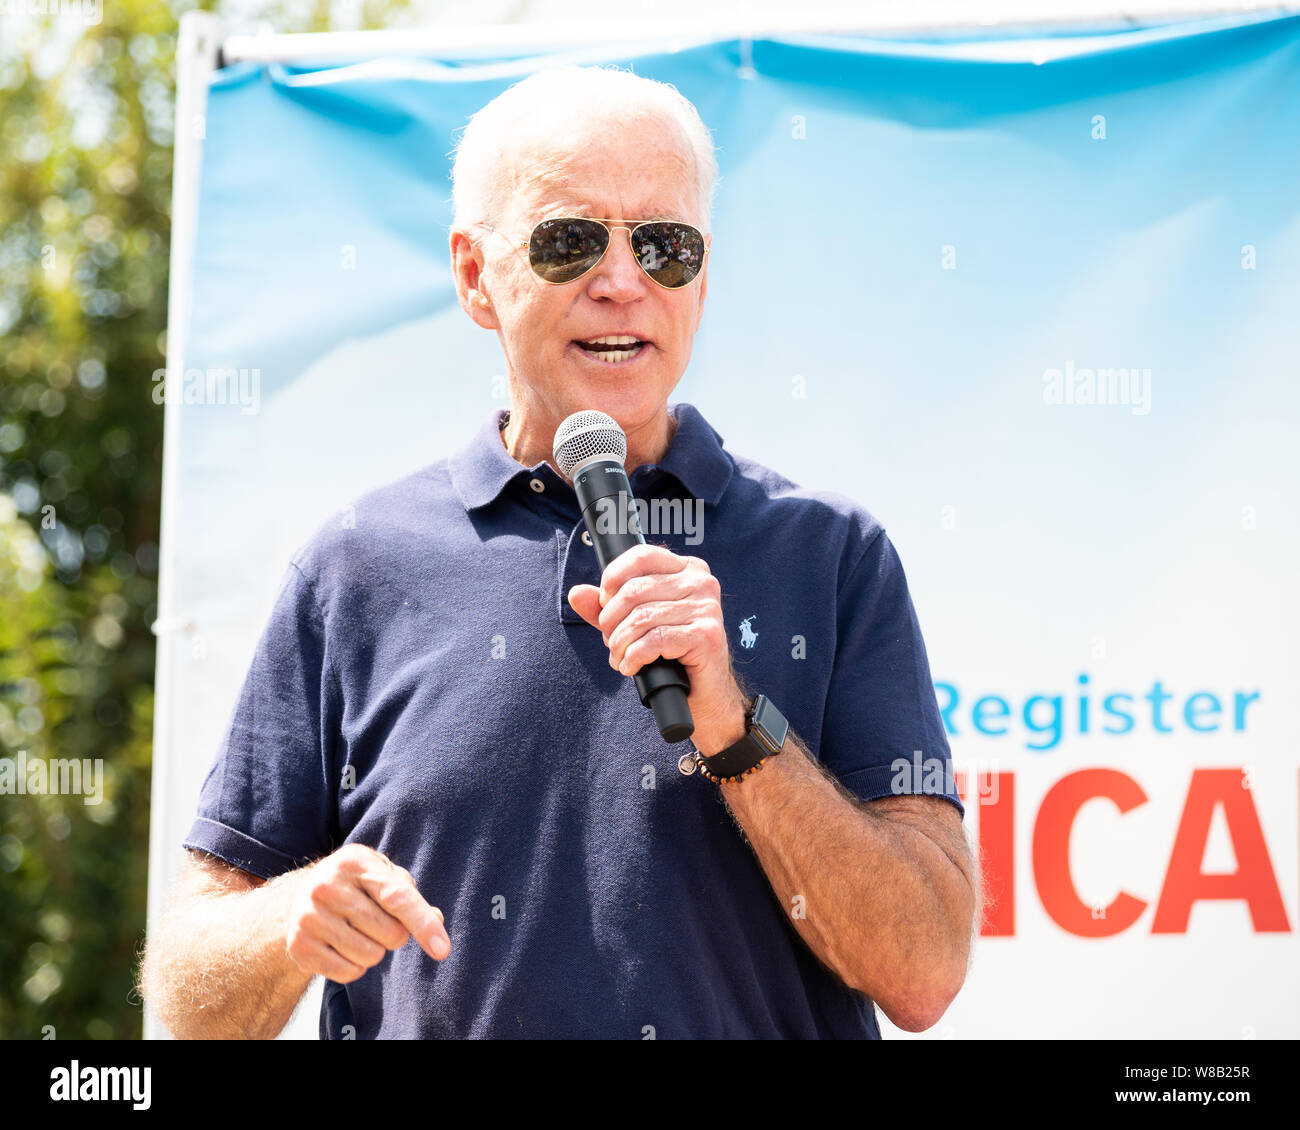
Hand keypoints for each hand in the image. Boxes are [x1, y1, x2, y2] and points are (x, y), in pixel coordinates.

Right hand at [284, 844, 449, 983]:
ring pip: (371, 956)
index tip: (442, 950)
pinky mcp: (298, 946)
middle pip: (390, 933)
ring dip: (375, 951)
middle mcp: (327, 886)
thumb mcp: (382, 876)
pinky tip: (342, 947)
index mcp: (354, 862)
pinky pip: (349, 974)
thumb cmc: (356, 885)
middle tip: (378, 921)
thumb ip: (411, 896)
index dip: (423, 923)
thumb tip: (437, 920)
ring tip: (358, 932)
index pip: (397, 897)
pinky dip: (355, 967)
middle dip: (396, 934)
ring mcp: (309, 916)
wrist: (298, 897)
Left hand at [567, 543, 748, 753]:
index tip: (605, 604)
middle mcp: (701, 582)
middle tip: (610, 642)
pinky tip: (631, 667)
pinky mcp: (706, 636)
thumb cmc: (671, 654)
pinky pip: (655, 640)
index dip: (613, 578)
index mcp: (686, 569)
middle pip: (634, 590)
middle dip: (610, 621)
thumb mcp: (634, 624)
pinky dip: (634, 657)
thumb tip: (577, 594)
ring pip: (641, 617)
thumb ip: (606, 607)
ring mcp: (707, 608)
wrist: (705, 693)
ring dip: (619, 644)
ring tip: (619, 658)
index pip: (641, 556)